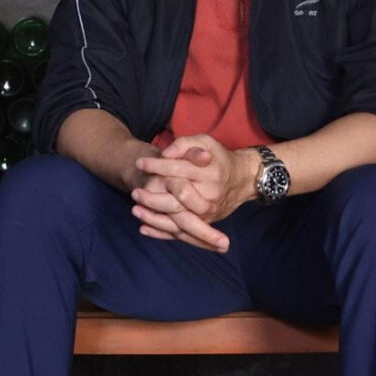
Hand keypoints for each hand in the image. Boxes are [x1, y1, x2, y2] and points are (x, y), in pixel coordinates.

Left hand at [130, 135, 247, 252]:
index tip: (139, 162)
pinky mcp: (205, 223)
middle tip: (135, 192)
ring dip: (155, 218)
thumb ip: (185, 145)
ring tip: (135, 210)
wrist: (241, 179)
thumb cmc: (219, 158)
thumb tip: (166, 153)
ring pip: (179, 221)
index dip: (157, 165)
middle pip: (179, 200)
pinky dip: (162, 233)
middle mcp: (210, 195)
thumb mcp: (206, 142)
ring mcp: (208, 213)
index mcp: (210, 173)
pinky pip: (182, 234)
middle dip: (154, 197)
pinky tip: (144, 228)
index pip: (179, 170)